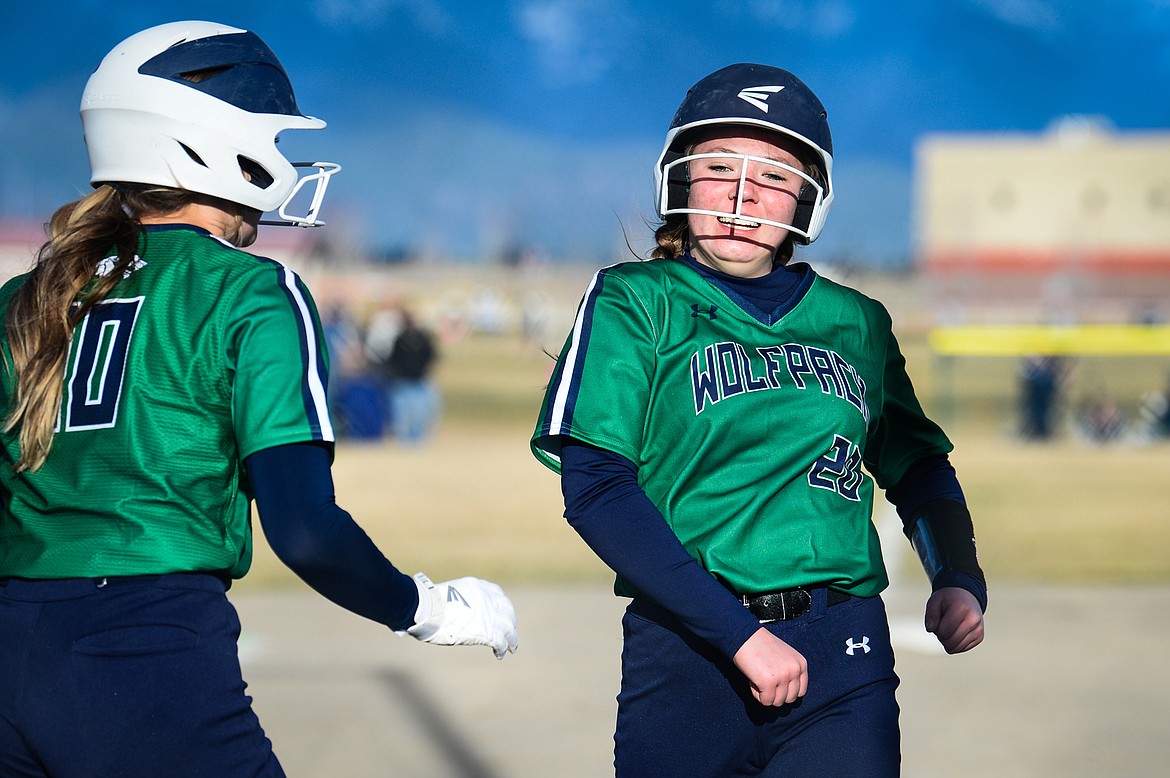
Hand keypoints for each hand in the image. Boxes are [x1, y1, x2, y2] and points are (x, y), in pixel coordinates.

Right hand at [401, 573, 518, 658]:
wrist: (428, 608)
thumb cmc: (431, 602)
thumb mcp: (452, 593)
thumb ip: (463, 599)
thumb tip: (460, 609)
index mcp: (479, 587)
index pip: (498, 595)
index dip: (502, 606)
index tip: (503, 613)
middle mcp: (488, 599)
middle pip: (507, 612)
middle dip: (510, 623)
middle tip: (510, 632)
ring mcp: (490, 615)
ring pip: (508, 629)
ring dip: (511, 639)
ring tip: (512, 648)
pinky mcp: (488, 632)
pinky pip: (501, 642)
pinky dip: (502, 649)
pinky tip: (500, 655)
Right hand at [732, 627, 807, 705]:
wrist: (743, 635)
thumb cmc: (760, 645)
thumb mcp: (784, 656)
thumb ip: (790, 671)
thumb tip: (786, 692)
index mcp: (800, 663)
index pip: (800, 691)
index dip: (786, 691)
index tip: (775, 685)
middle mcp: (795, 670)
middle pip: (789, 699)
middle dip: (776, 694)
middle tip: (764, 680)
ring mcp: (783, 677)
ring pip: (777, 702)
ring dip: (765, 694)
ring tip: (758, 678)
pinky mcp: (768, 682)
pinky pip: (765, 701)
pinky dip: (756, 694)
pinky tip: (752, 680)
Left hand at [925, 587, 984, 653]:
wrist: (966, 596)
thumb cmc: (948, 600)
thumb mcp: (935, 601)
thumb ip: (931, 615)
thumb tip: (930, 629)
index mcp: (962, 609)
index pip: (944, 632)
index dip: (936, 629)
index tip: (939, 620)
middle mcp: (974, 620)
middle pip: (950, 642)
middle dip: (941, 637)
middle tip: (943, 624)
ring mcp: (979, 630)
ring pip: (956, 648)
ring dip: (948, 641)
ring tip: (949, 627)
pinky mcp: (980, 637)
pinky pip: (962, 649)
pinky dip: (955, 643)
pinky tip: (956, 631)